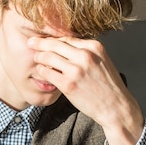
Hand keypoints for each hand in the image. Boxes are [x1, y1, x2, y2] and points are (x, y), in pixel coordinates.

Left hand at [28, 36, 143, 144]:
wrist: (115, 107)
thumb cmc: (107, 86)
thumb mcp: (101, 61)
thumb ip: (86, 52)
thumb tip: (66, 46)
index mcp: (94, 47)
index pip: (67, 37)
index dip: (53, 38)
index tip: (44, 39)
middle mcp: (85, 56)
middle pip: (55, 44)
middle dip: (40, 43)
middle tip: (30, 43)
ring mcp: (76, 70)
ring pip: (48, 57)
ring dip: (39, 57)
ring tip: (36, 59)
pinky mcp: (68, 84)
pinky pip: (47, 72)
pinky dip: (41, 71)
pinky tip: (41, 72)